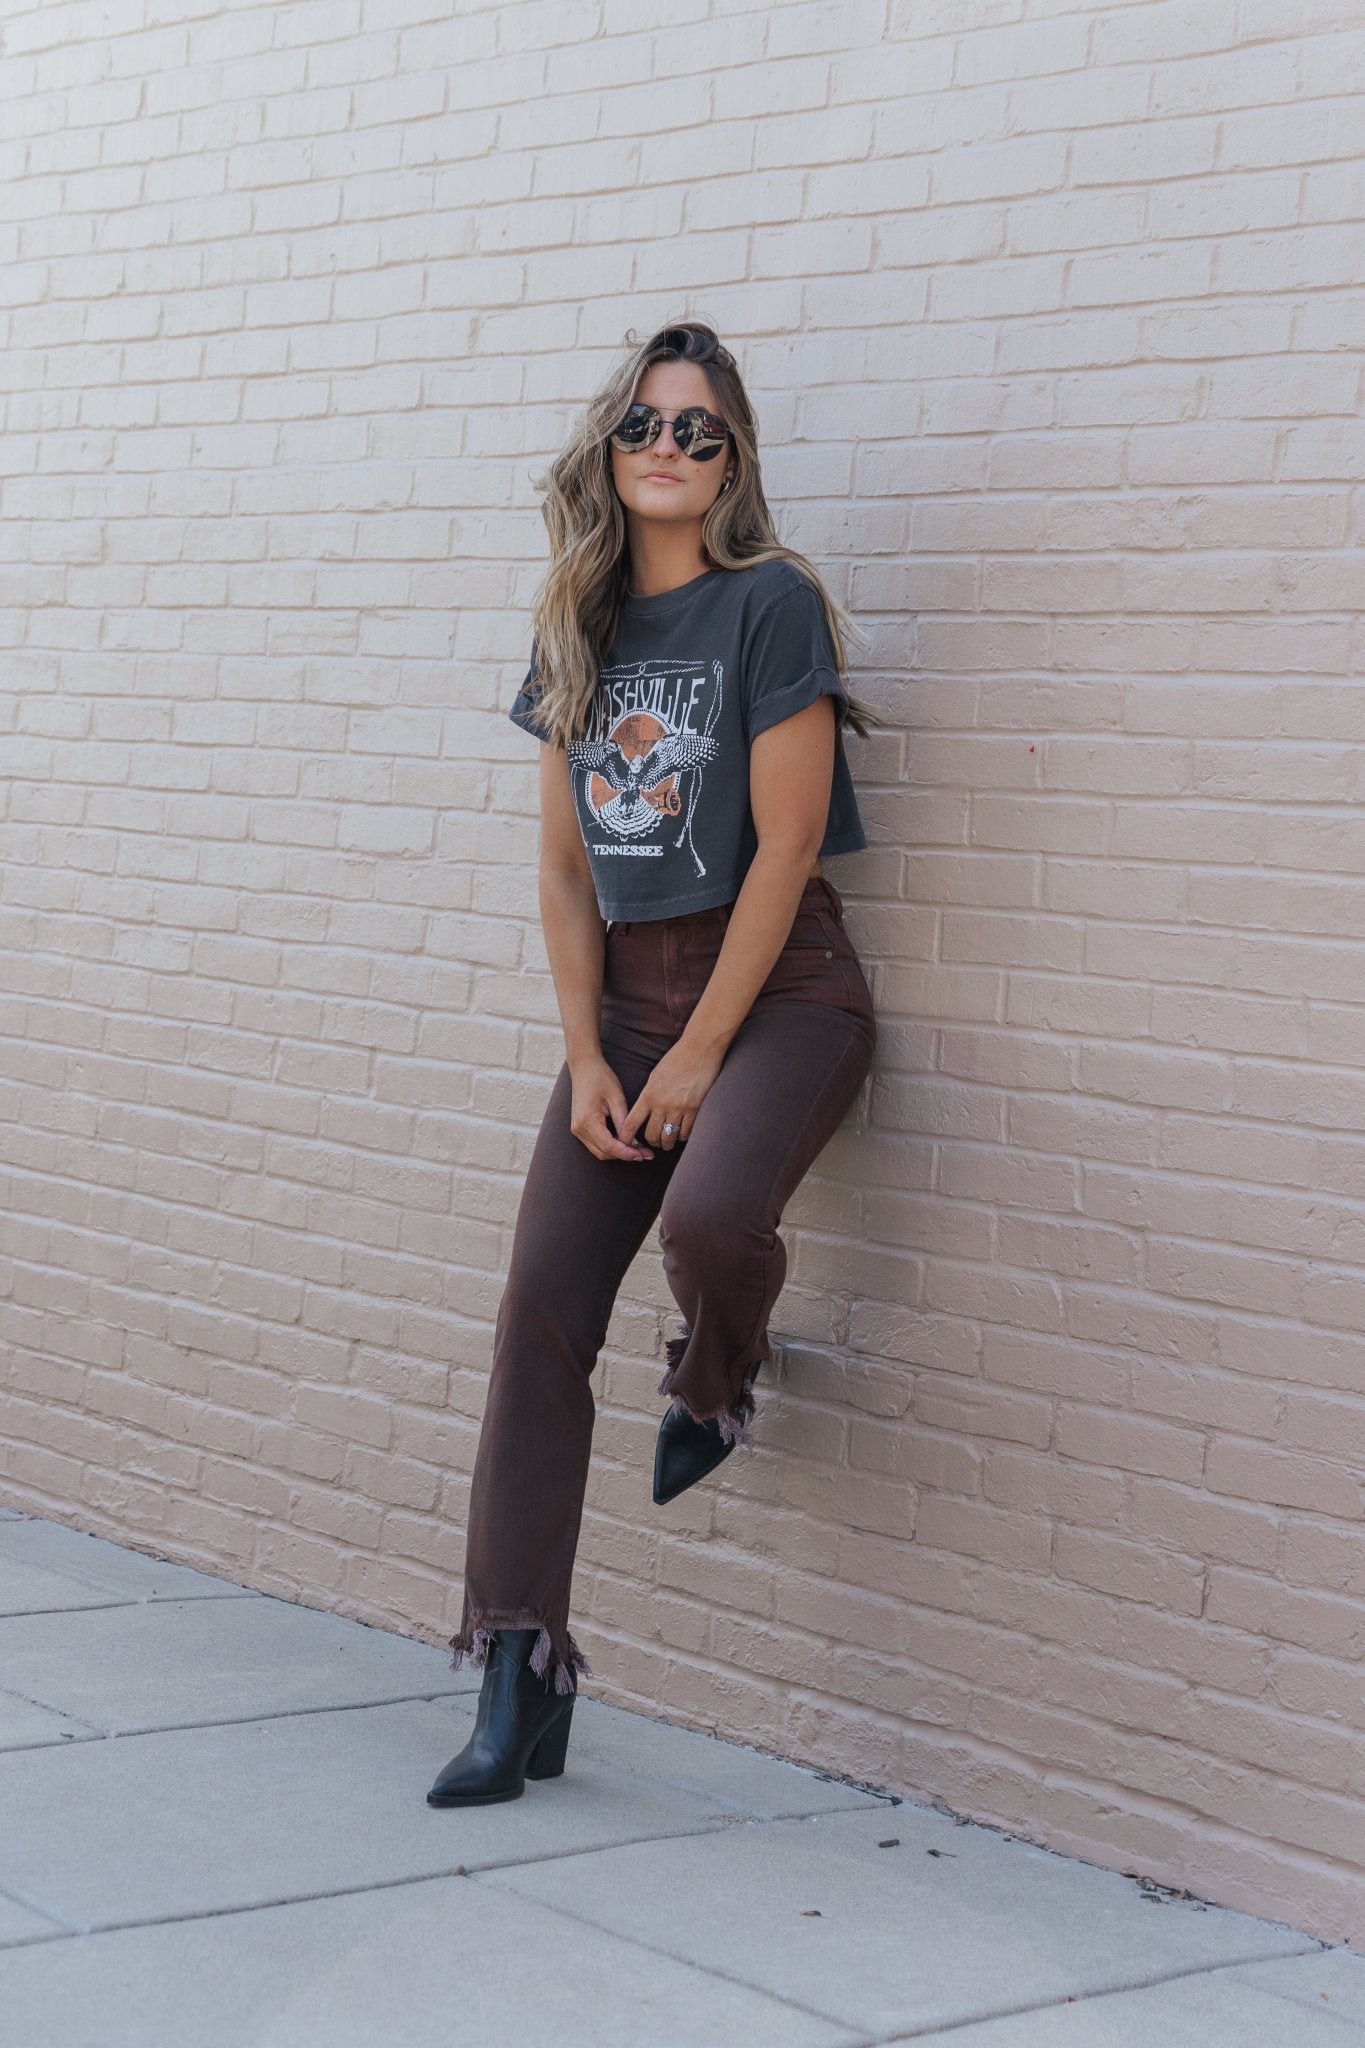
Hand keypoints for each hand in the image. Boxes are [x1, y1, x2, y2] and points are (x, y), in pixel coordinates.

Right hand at [569, 1054, 654, 1162]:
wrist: (584, 1067)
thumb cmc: (601, 1077)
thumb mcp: (617, 1098)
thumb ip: (624, 1123)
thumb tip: (634, 1143)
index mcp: (588, 1120)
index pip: (609, 1147)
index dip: (627, 1154)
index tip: (643, 1155)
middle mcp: (579, 1128)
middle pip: (604, 1153)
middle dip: (625, 1156)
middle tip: (646, 1154)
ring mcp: (577, 1129)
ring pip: (599, 1152)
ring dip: (618, 1153)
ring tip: (639, 1150)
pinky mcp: (579, 1128)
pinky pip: (596, 1144)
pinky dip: (610, 1147)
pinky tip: (625, 1143)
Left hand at [619, 1033, 727, 1151]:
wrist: (700, 1048)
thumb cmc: (677, 1057)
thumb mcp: (656, 1074)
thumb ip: (649, 1093)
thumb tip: (645, 1108)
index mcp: (649, 1094)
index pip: (631, 1122)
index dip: (626, 1138)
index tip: (624, 1145)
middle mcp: (661, 1104)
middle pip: (651, 1134)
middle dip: (651, 1143)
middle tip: (654, 1144)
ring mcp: (679, 1108)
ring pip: (669, 1137)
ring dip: (667, 1143)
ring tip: (668, 1143)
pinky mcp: (695, 1109)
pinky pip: (686, 1132)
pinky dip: (683, 1137)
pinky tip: (682, 1135)